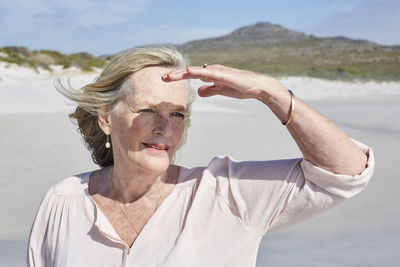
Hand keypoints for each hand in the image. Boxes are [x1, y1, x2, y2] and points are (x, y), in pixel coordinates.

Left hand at [162, 64, 285, 99]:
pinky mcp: (223, 74)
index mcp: (211, 74)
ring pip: (195, 71)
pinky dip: (197, 72)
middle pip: (190, 72)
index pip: (191, 75)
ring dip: (182, 73)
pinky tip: (189, 72)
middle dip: (176, 75)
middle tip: (162, 78)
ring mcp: (217, 71)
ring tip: (169, 76)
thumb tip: (198, 91)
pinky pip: (208, 73)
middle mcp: (212, 70)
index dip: (179, 77)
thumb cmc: (240, 87)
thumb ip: (210, 90)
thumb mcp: (221, 90)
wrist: (257, 87)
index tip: (166, 79)